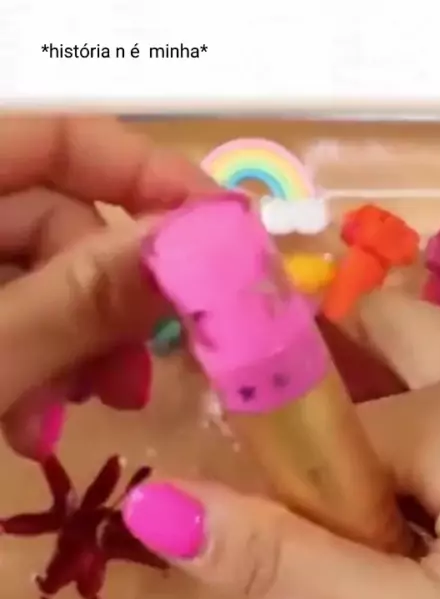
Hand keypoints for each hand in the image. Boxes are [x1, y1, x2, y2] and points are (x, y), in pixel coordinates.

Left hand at [0, 115, 214, 456]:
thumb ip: (83, 299)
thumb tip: (198, 245)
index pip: (59, 137)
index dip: (148, 176)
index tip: (227, 239)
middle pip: (57, 223)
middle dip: (109, 306)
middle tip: (137, 380)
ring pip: (39, 282)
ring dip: (79, 351)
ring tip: (91, 413)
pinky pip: (10, 320)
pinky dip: (35, 368)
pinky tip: (32, 430)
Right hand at [121, 290, 439, 598]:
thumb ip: (282, 567)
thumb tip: (156, 504)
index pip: (326, 434)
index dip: (295, 499)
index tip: (310, 579)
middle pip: (387, 339)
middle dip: (343, 413)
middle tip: (355, 506)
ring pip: (437, 358)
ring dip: (392, 421)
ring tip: (401, 514)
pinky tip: (436, 512)